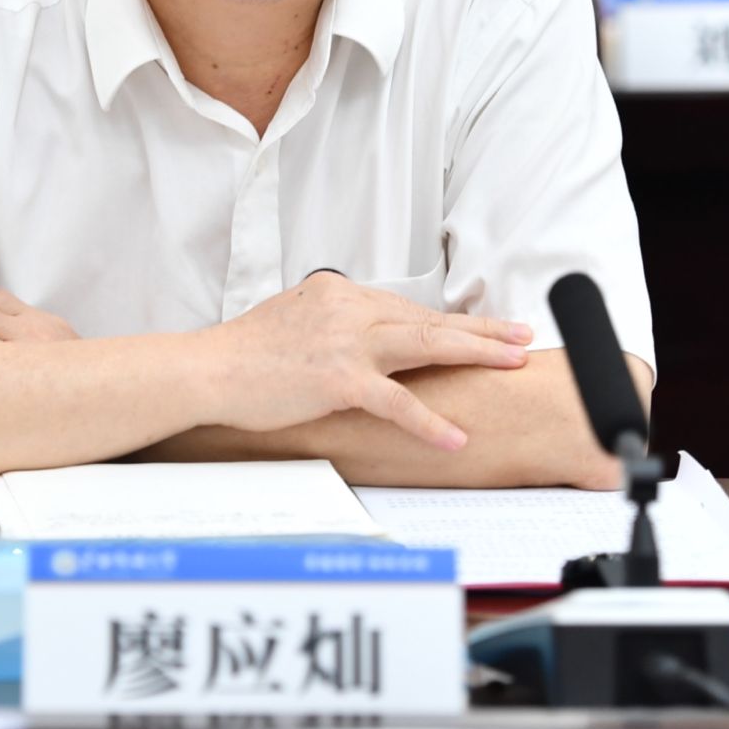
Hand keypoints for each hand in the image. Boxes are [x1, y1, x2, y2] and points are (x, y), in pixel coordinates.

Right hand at [200, 272, 533, 449]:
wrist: (208, 370)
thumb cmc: (245, 352)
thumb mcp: (297, 315)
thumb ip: (336, 320)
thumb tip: (365, 331)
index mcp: (342, 292)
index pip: (408, 308)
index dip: (450, 322)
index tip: (481, 327)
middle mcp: (351, 308)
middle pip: (429, 318)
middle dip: (481, 328)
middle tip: (520, 335)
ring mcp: (347, 342)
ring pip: (426, 345)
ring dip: (475, 353)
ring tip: (513, 362)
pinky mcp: (339, 379)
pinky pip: (396, 401)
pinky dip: (429, 420)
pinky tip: (454, 436)